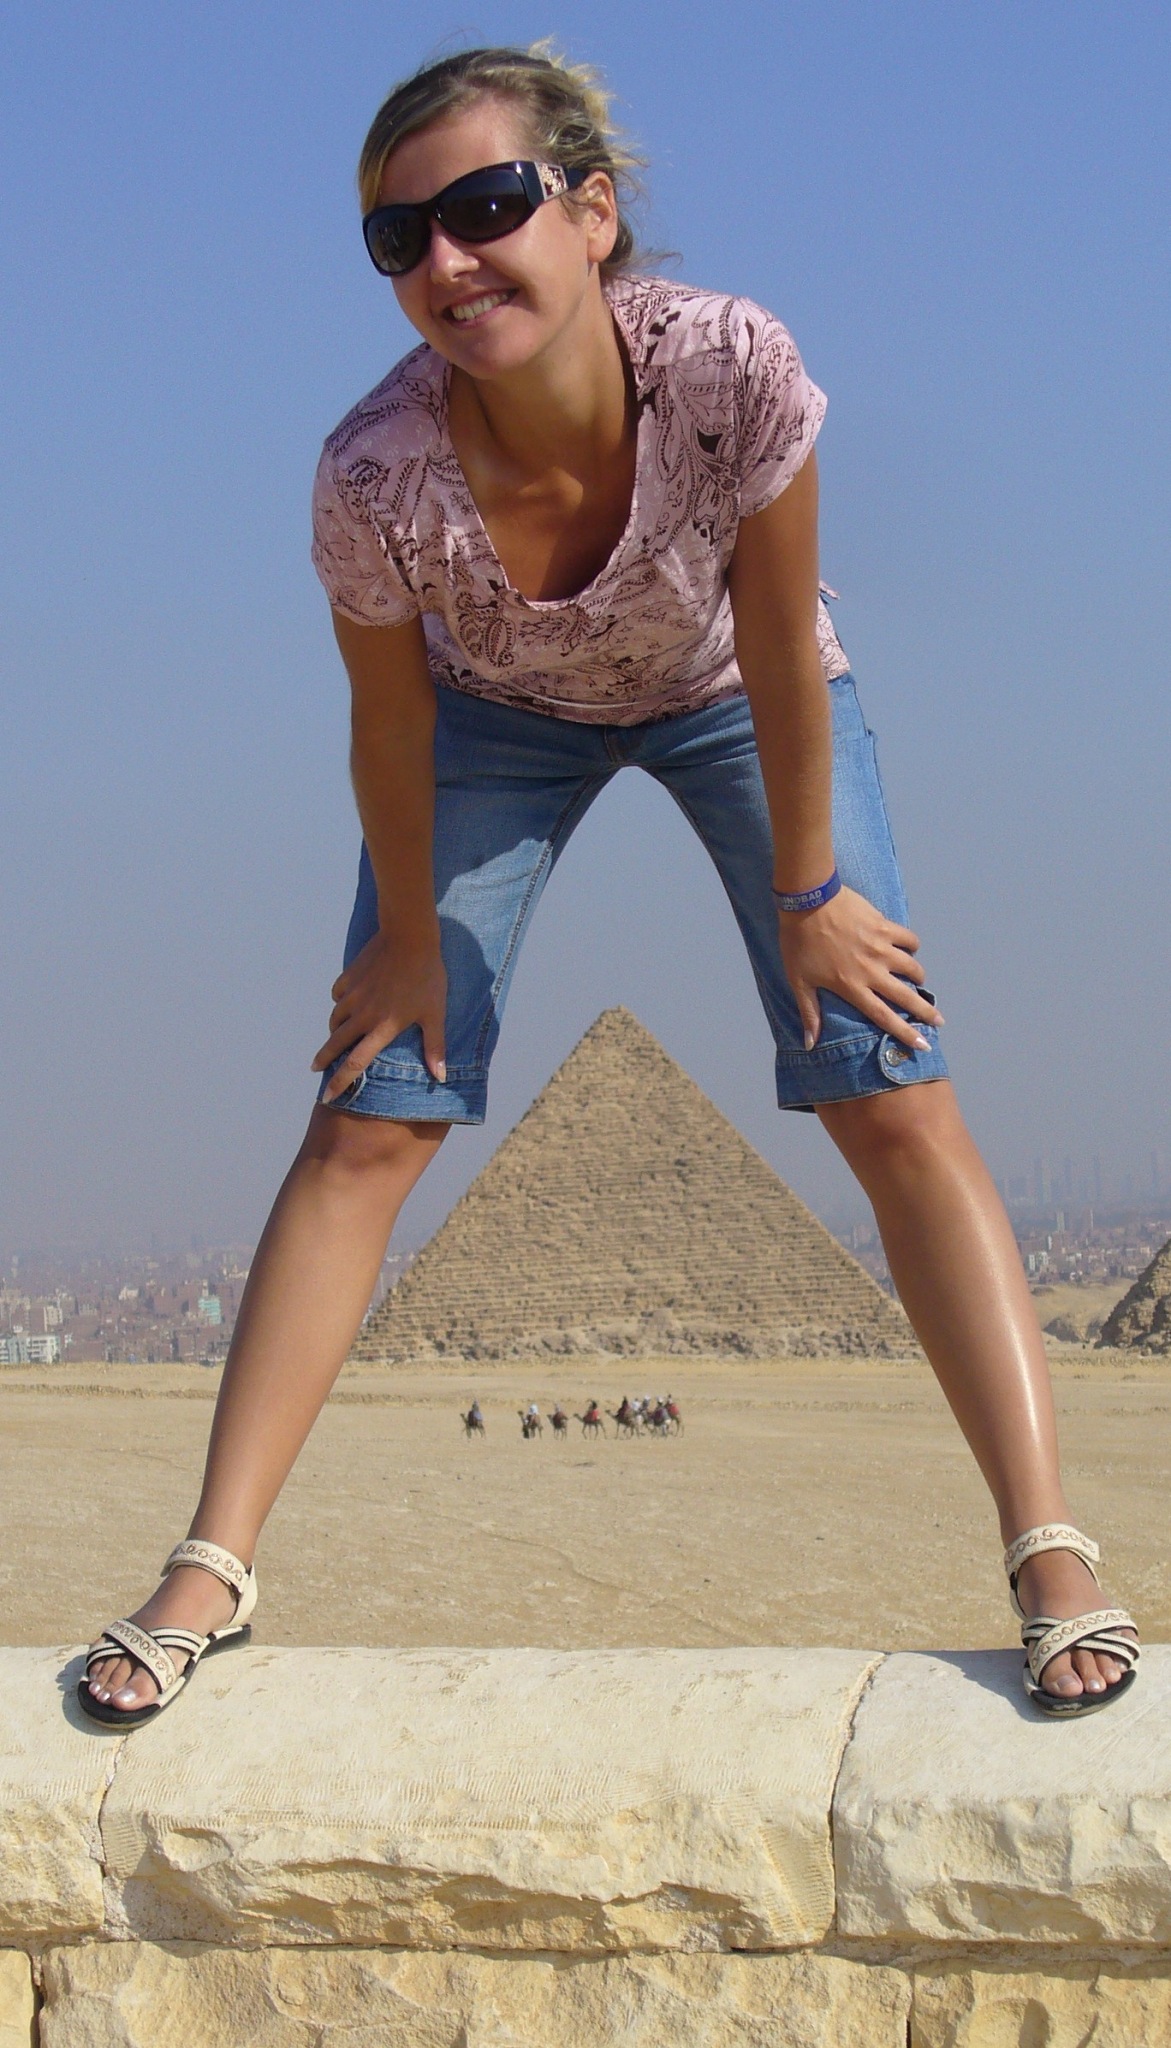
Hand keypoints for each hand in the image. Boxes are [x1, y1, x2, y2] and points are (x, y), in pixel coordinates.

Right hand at [311, 929, 446, 1102]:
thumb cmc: (427, 977)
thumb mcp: (435, 1013)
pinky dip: (340, 1004)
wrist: (408, 937)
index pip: (355, 1064)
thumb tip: (441, 1077)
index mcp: (382, 1028)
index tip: (328, 1096)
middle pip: (335, 1044)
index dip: (340, 1082)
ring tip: (336, 1037)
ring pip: (335, 1020)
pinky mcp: (348, 978)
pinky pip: (338, 996)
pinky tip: (347, 1003)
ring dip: (334, 1031)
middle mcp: (362, 1015)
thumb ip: (435, 1046)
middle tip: (316, 1069)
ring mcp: (353, 995)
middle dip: (323, 1060)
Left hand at [777, 885, 942, 1051]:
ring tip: (918, 980)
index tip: (923, 1045)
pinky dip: (912, 946)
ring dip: (918, 976)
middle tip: (939, 1020)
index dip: (905, 1032)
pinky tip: (909, 948)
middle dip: (926, 1011)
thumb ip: (810, 1013)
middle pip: (906, 996)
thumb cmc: (799, 942)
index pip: (884, 1016)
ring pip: (912, 966)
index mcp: (852, 987)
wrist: (808, 900)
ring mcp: (881, 947)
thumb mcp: (799, 981)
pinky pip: (908, 939)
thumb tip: (810, 1044)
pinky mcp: (884, 926)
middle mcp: (872, 970)